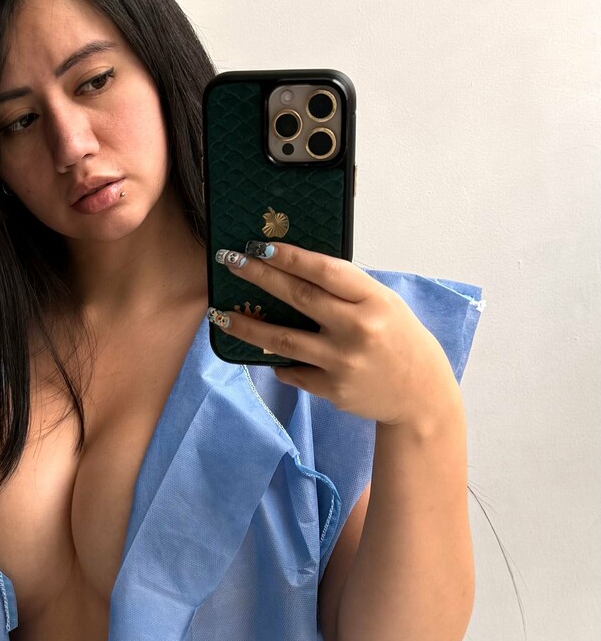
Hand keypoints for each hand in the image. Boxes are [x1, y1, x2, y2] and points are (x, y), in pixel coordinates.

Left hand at [209, 241, 457, 429]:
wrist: (420, 394)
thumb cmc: (399, 340)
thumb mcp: (385, 305)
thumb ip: (347, 291)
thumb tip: (294, 270)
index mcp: (375, 300)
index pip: (325, 271)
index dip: (290, 257)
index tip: (260, 245)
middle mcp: (358, 329)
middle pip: (299, 297)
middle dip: (259, 277)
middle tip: (231, 262)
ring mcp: (343, 362)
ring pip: (284, 340)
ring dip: (247, 326)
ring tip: (221, 316)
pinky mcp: (333, 390)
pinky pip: (293, 370)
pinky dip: (278, 360)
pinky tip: (263, 351)